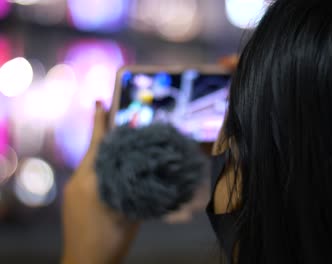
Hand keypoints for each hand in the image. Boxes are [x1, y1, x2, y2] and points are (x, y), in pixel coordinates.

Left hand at [62, 102, 139, 263]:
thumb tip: (150, 171)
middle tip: (120, 121)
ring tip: (122, 146)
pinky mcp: (73, 199)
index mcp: (91, 182)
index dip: (100, 123)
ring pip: (92, 164)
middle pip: (95, 152)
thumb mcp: (130, 214)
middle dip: (106, 136)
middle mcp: (79, 181)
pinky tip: (115, 170)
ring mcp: (73, 191)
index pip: (98, 146)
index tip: (99, 102)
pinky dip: (102, 167)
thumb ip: (138, 190)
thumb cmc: (110, 241)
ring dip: (106, 153)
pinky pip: (88, 175)